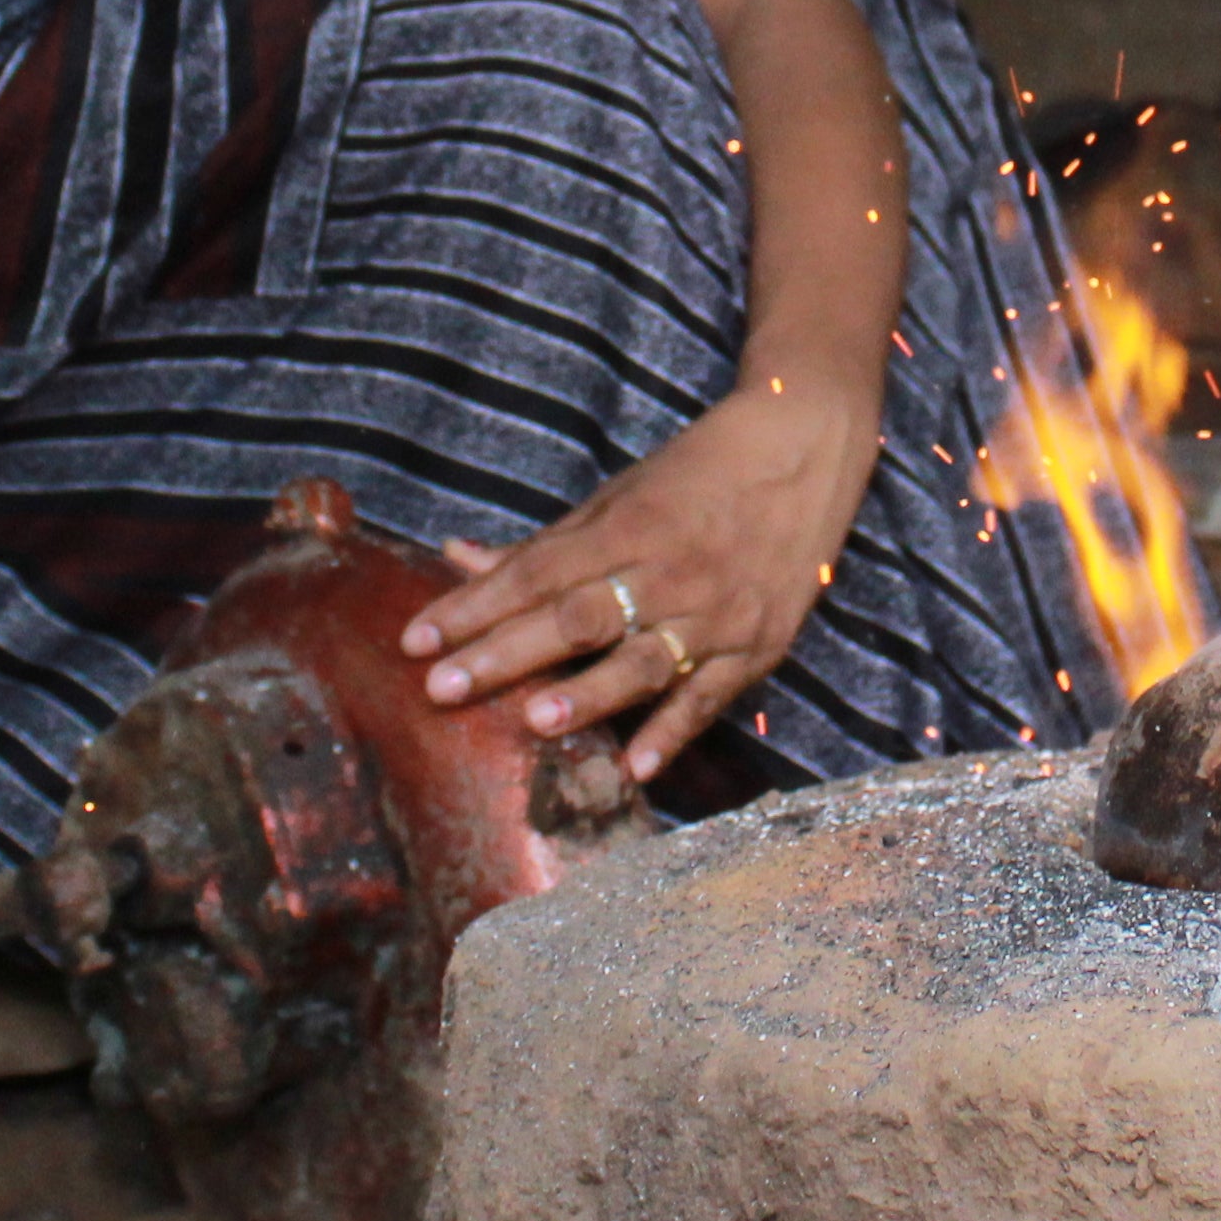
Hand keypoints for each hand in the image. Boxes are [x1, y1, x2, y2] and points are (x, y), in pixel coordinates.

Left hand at [398, 378, 875, 780]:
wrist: (805, 452)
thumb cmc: (698, 477)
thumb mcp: (617, 498)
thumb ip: (541, 545)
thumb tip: (455, 559)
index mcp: (628, 527)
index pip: (536, 574)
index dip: (473, 608)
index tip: (415, 640)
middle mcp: (669, 571)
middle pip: (578, 618)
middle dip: (506, 654)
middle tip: (441, 688)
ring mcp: (716, 612)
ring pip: (644, 660)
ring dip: (589, 694)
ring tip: (535, 722)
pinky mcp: (758, 646)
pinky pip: (710, 696)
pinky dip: (674, 732)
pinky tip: (636, 768)